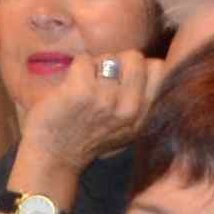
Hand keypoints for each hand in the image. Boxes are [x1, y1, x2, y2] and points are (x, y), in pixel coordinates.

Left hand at [15, 49, 149, 176]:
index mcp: (143, 115)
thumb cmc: (86, 138)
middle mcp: (130, 107)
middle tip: (101, 80)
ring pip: (109, 57)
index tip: (123, 77)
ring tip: (85, 85)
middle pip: (135, 57)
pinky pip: (84, 60)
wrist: (54, 156)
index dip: (140, 66)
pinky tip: (70, 86)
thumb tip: (149, 65)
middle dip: (116, 61)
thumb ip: (140, 102)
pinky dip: (75, 67)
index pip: (159, 69)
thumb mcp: (126, 128)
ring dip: (95, 65)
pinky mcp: (82, 92)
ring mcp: (107, 99)